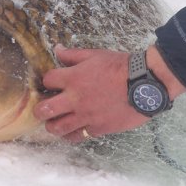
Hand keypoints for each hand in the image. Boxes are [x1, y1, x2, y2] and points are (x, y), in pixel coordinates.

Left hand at [33, 45, 148, 142]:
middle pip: (44, 110)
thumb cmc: (121, 66)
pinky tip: (73, 129)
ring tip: (55, 121)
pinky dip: (72, 134)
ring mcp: (86, 116)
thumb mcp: (96, 55)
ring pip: (57, 128)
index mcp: (73, 78)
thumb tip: (57, 49)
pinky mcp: (98, 128)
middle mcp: (75, 99)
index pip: (47, 81)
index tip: (51, 84)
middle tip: (44, 108)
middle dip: (40, 109)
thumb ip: (73, 55)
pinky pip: (78, 136)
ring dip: (52, 125)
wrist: (145, 83)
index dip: (47, 82)